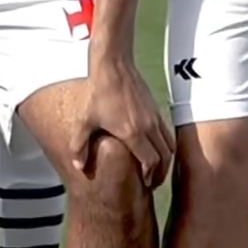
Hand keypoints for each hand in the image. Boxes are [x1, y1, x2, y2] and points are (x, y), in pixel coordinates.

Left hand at [73, 52, 173, 188]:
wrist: (113, 63)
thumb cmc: (98, 91)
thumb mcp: (84, 120)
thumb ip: (80, 145)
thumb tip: (79, 166)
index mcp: (133, 132)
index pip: (151, 162)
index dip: (151, 176)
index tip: (146, 184)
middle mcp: (148, 126)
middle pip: (164, 157)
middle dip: (161, 172)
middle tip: (154, 181)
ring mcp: (154, 116)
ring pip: (169, 145)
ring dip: (165, 160)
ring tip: (157, 168)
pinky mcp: (155, 107)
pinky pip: (166, 132)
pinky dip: (165, 145)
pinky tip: (155, 147)